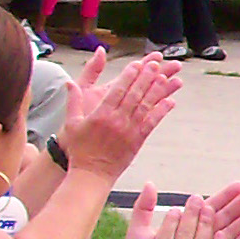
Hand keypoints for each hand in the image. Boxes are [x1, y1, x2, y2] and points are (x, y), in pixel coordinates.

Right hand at [60, 47, 184, 180]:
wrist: (91, 175)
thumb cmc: (79, 150)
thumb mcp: (72, 123)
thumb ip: (73, 101)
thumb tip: (69, 82)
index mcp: (101, 114)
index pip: (118, 89)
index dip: (130, 75)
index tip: (138, 63)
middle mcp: (117, 120)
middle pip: (135, 94)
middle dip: (147, 77)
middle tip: (157, 64)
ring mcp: (129, 130)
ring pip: (145, 106)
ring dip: (157, 90)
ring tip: (166, 77)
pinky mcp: (137, 141)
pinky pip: (151, 123)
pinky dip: (161, 111)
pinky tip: (170, 102)